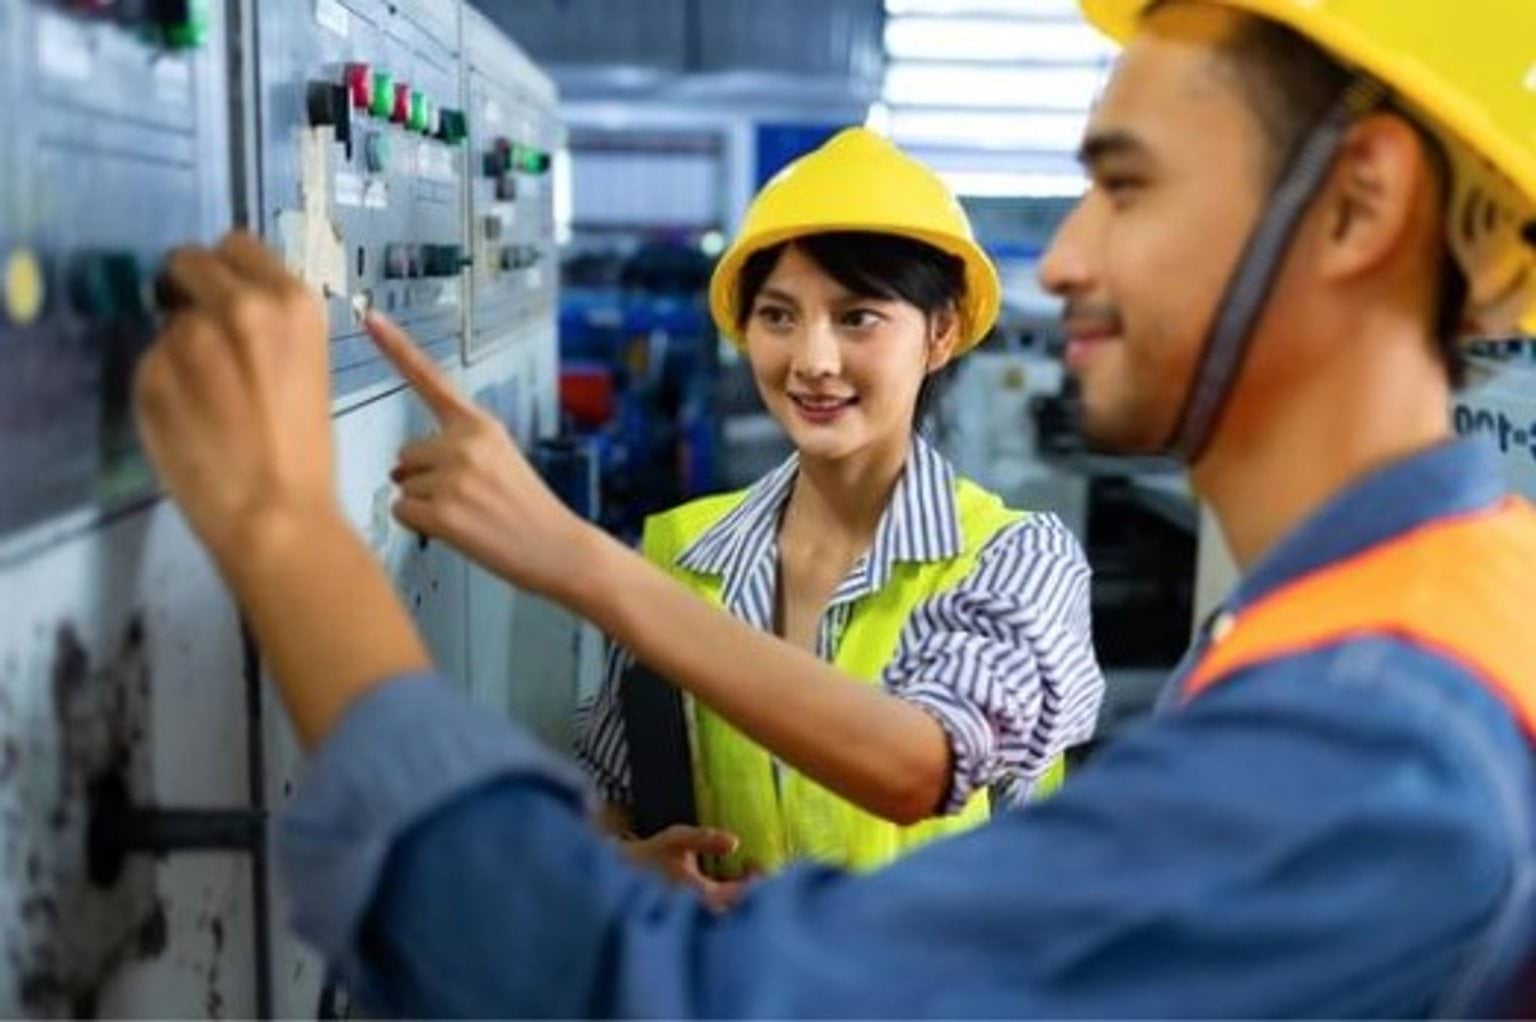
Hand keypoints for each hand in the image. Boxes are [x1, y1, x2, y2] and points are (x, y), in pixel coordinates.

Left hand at [135, 232, 337, 559]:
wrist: (274, 510)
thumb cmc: (304, 447)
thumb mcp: (308, 364)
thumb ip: (269, 323)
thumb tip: (224, 301)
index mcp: (293, 302)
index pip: (237, 244)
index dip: (228, 270)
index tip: (225, 294)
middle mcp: (240, 306)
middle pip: (191, 262)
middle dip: (191, 288)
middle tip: (203, 333)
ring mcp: (190, 337)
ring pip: (169, 318)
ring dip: (180, 343)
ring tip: (206, 394)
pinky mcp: (150, 370)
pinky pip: (150, 359)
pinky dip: (163, 381)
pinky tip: (188, 416)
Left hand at [364, 311, 585, 594]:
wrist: (557, 548)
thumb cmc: (527, 508)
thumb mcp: (500, 457)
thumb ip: (452, 448)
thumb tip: (398, 468)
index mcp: (480, 424)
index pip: (431, 378)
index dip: (396, 346)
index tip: (371, 317)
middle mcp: (465, 443)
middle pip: (406, 453)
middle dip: (424, 476)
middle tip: (467, 497)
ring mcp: (454, 477)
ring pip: (402, 484)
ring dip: (425, 504)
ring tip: (467, 514)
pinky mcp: (444, 512)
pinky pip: (402, 512)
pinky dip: (421, 526)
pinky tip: (457, 530)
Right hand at [622, 825, 750, 912]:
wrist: (624, 877)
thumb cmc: (651, 855)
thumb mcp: (676, 839)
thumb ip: (704, 839)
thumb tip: (734, 842)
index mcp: (702, 896)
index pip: (744, 895)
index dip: (755, 879)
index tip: (751, 862)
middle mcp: (704, 914)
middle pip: (743, 910)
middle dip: (752, 891)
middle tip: (750, 869)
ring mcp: (699, 921)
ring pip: (732, 915)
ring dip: (741, 898)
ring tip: (739, 876)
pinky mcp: (695, 921)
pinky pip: (722, 916)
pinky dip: (730, 902)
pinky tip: (725, 885)